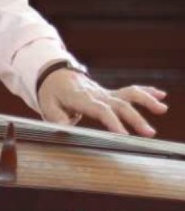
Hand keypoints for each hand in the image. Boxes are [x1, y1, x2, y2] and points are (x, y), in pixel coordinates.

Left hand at [38, 68, 167, 136]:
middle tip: (149, 133)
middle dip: (134, 118)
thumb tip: (64, 127)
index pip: (99, 109)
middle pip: (118, 104)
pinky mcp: (110, 94)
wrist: (54, 75)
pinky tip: (161, 95)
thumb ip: (56, 118)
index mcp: (80, 97)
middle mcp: (95, 94)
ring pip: (127, 94)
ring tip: (162, 108)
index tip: (124, 135)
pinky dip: (145, 92)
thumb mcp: (47, 105)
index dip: (112, 121)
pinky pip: (129, 92)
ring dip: (145, 100)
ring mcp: (104, 93)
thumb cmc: (51, 93)